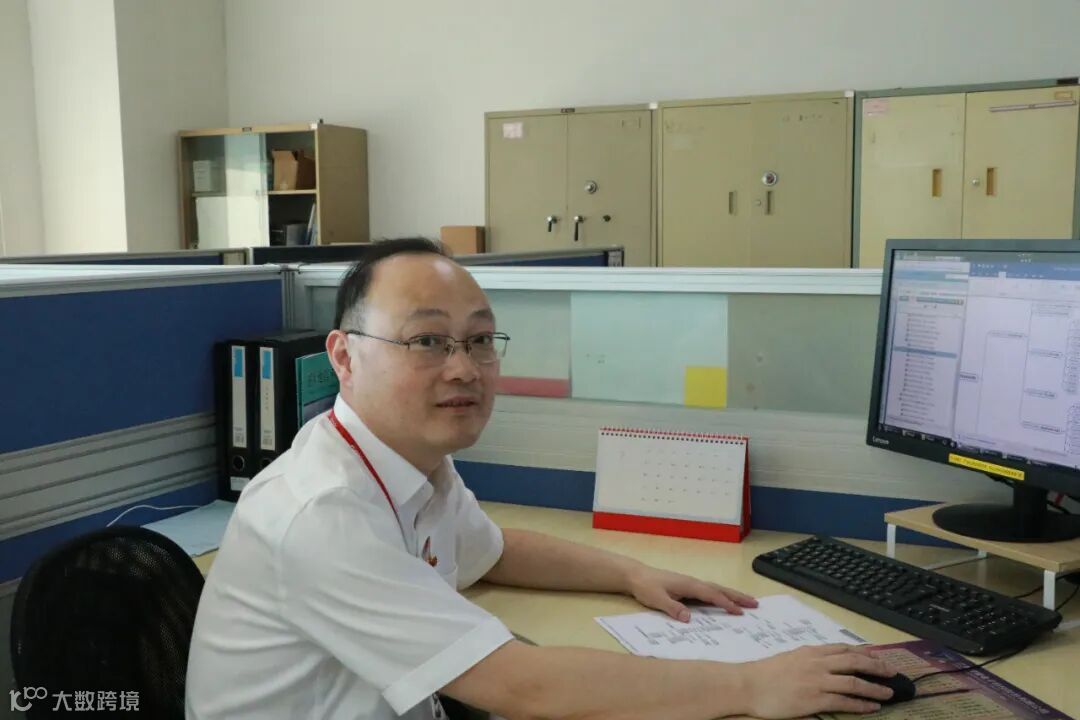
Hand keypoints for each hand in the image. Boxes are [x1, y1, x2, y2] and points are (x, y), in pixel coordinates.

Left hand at [625, 565, 757, 620]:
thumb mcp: (657, 599)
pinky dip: (722, 595)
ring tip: (748, 601)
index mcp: (688, 585)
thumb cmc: (646, 587)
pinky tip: (726, 601)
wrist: (636, 576)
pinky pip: (710, 592)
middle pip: (719, 589)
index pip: (711, 595)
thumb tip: (689, 618)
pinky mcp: (688, 587)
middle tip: (755, 604)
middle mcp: (693, 583)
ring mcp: (692, 584)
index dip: (725, 603)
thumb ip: (672, 608)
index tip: (739, 612)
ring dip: (732, 595)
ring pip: (716, 589)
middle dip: (737, 597)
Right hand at [739, 644, 896, 717]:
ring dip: (874, 687)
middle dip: (877, 666)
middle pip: (854, 661)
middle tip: (892, 672)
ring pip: (854, 681)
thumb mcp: (790, 659)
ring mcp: (817, 681)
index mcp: (811, 652)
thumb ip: (809, 660)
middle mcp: (817, 663)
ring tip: (888, 692)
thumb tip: (824, 664)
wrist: (748, 685)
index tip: (878, 658)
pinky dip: (861, 704)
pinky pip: (844, 701)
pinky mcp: (814, 699)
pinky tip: (872, 707)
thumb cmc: (764, 674)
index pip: (844, 649)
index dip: (865, 653)